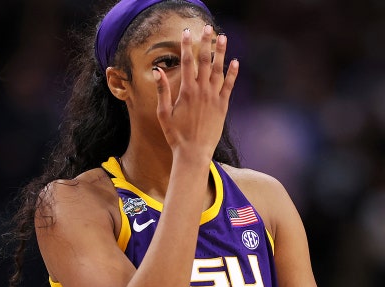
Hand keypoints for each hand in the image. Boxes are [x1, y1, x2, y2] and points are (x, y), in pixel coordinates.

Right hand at [153, 24, 238, 159]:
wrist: (193, 152)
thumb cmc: (175, 134)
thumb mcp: (163, 113)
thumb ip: (162, 90)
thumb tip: (157, 71)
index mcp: (186, 91)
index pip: (187, 62)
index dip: (187, 46)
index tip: (186, 32)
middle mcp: (202, 91)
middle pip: (204, 61)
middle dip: (206, 43)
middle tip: (208, 28)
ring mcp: (214, 98)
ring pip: (218, 70)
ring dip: (220, 53)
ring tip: (223, 38)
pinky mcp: (223, 106)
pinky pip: (229, 86)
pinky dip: (232, 73)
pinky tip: (234, 62)